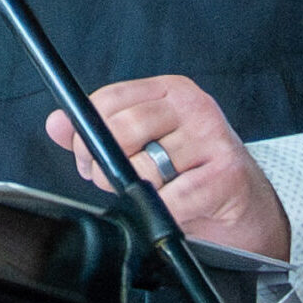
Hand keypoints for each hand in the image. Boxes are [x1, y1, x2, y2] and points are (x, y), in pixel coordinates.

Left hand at [43, 75, 291, 261]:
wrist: (245, 208)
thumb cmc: (191, 173)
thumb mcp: (145, 145)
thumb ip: (99, 133)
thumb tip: (56, 124)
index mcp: (169, 91)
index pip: (109, 99)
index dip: (86, 133)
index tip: (87, 157)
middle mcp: (193, 106)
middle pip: (122, 130)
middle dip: (105, 166)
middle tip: (112, 183)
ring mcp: (212, 137)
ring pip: (145, 167)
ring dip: (138, 193)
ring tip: (153, 195)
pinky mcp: (227, 174)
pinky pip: (172, 198)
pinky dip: (163, 212)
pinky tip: (174, 210)